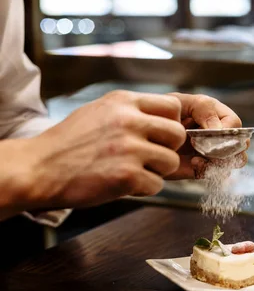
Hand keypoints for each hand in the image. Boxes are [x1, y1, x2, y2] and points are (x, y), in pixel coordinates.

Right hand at [20, 90, 186, 209]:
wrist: (39, 168)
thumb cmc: (70, 143)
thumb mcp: (101, 112)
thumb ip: (133, 112)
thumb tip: (170, 120)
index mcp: (123, 102)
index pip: (173, 106)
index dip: (172, 123)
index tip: (160, 136)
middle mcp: (128, 121)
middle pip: (177, 134)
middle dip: (168, 148)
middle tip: (149, 157)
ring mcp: (129, 148)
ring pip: (171, 161)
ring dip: (156, 171)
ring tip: (133, 170)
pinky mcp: (127, 175)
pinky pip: (157, 184)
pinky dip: (144, 188)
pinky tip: (123, 183)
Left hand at [165, 93, 247, 179]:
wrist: (143, 136)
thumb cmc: (160, 112)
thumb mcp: (179, 102)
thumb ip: (203, 109)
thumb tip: (220, 129)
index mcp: (216, 114)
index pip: (235, 123)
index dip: (228, 131)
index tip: (213, 134)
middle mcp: (219, 134)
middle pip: (241, 144)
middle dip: (229, 148)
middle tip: (210, 149)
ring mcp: (214, 153)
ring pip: (235, 160)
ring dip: (222, 161)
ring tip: (201, 156)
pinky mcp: (204, 168)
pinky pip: (217, 173)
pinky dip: (209, 170)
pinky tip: (194, 163)